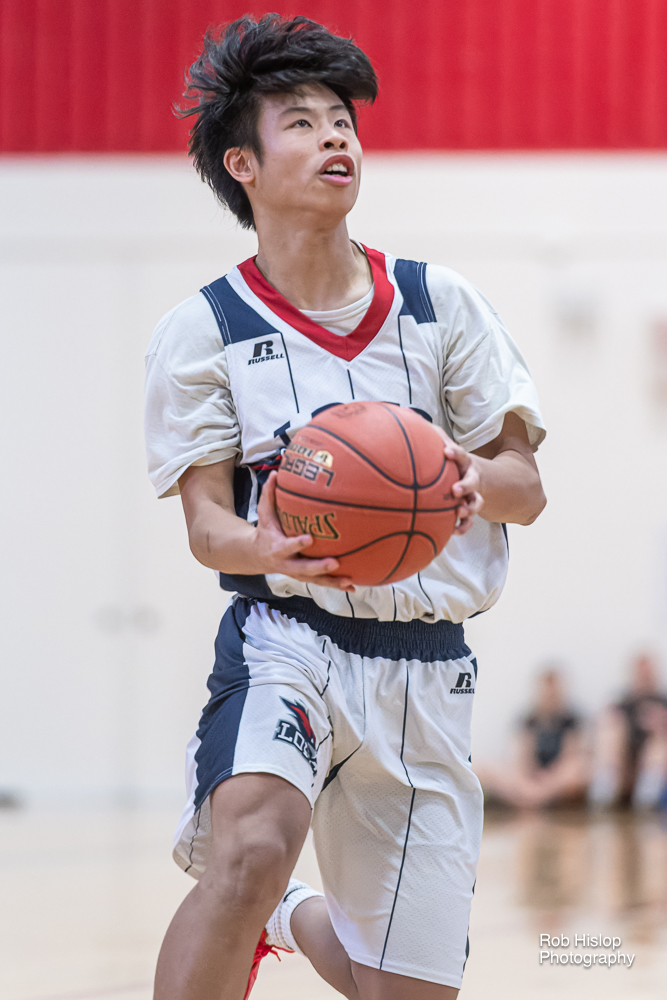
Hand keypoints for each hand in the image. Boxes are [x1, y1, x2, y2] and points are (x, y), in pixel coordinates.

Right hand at [253, 473, 354, 590]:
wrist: (256, 556)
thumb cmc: (265, 530)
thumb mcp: (263, 513)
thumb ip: (270, 494)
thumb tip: (275, 472)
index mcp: (276, 547)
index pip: (286, 546)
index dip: (297, 544)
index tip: (309, 538)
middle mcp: (286, 563)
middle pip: (303, 569)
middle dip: (319, 567)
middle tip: (335, 563)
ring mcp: (296, 573)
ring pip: (315, 580)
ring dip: (332, 582)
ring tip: (349, 580)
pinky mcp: (305, 577)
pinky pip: (321, 582)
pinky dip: (336, 585)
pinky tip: (352, 586)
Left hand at [431, 428, 483, 534]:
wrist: (470, 473)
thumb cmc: (448, 459)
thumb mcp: (440, 444)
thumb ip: (428, 435)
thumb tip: (404, 415)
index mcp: (461, 462)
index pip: (460, 454)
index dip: (455, 453)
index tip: (446, 452)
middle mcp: (469, 477)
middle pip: (472, 481)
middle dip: (465, 486)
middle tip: (454, 490)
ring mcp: (471, 494)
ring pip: (476, 502)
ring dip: (469, 508)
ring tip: (459, 513)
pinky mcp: (467, 508)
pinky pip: (468, 520)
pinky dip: (463, 526)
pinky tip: (453, 531)